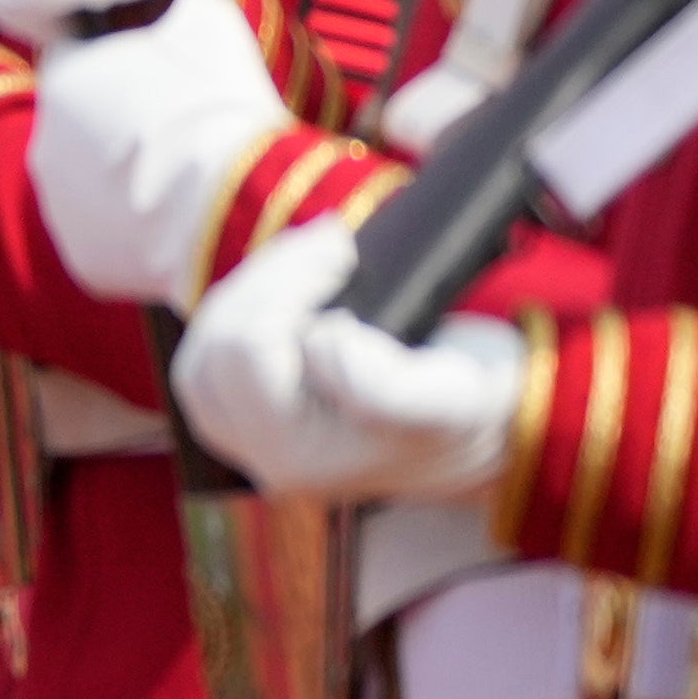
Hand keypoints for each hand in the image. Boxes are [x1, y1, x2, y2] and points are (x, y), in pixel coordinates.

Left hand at [27, 0, 293, 309]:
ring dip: (130, 186)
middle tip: (180, 139)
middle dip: (125, 134)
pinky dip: (141, 236)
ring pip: (94, 190)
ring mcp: (59, 209)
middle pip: (85, 132)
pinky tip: (181, 227)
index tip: (162, 84)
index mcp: (62, 79)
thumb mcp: (202, 23)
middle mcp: (44, 145)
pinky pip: (111, 241)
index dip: (126, 73)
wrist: (230, 197)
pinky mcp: (84, 260)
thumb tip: (159, 20)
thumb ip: (162, 21)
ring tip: (187, 185)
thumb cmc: (220, 103)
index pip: (81, 63)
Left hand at [170, 218, 519, 504]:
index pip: (245, 353)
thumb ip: (384, 384)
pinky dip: (248, 303)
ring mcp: (250, 437)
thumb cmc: (476, 407)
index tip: (344, 255)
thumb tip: (321, 340)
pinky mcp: (252, 412)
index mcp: (298, 456)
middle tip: (332, 241)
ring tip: (313, 253)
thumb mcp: (450, 396)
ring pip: (204, 349)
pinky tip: (294, 276)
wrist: (493, 426)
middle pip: (213, 349)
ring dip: (253, 287)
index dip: (286, 289)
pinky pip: (213, 351)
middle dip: (267, 280)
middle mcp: (263, 456)